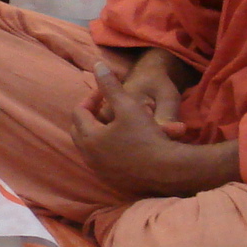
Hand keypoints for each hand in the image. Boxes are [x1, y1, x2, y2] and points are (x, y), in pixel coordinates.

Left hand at [72, 65, 236, 196]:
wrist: (167, 171)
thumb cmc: (146, 136)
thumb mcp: (128, 105)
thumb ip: (110, 86)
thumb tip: (97, 65)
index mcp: (89, 138)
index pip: (79, 112)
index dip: (91, 98)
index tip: (104, 91)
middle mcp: (89, 157)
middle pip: (79, 131)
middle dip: (89, 116)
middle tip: (104, 105)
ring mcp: (100, 171)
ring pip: (90, 147)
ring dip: (97, 133)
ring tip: (113, 122)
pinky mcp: (113, 181)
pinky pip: (102, 161)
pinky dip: (106, 149)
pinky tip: (122, 142)